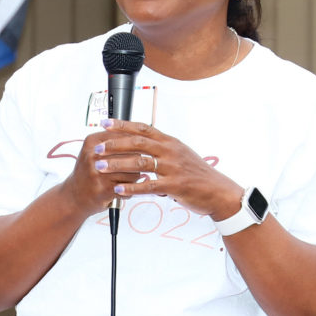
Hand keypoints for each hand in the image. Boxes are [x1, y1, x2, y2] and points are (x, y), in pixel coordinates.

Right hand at [61, 129, 146, 215]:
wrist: (73, 196)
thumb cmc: (89, 172)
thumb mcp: (94, 151)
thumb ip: (114, 141)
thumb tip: (142, 138)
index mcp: (93, 142)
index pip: (126, 137)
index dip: (136, 146)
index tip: (136, 154)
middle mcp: (94, 155)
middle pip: (133, 154)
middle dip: (136, 163)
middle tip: (130, 170)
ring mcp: (98, 172)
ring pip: (134, 171)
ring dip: (133, 178)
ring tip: (124, 181)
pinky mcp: (104, 188)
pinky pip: (129, 187)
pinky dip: (128, 190)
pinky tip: (120, 191)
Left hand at [92, 119, 240, 218]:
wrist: (218, 191)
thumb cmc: (198, 174)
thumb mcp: (181, 155)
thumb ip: (162, 149)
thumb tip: (145, 144)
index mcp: (170, 142)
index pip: (143, 128)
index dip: (122, 125)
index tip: (105, 123)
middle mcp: (170, 151)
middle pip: (137, 143)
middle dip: (114, 144)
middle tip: (97, 147)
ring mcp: (172, 168)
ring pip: (140, 163)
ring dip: (117, 164)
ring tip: (101, 166)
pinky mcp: (174, 186)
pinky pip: (148, 185)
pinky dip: (131, 187)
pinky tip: (118, 189)